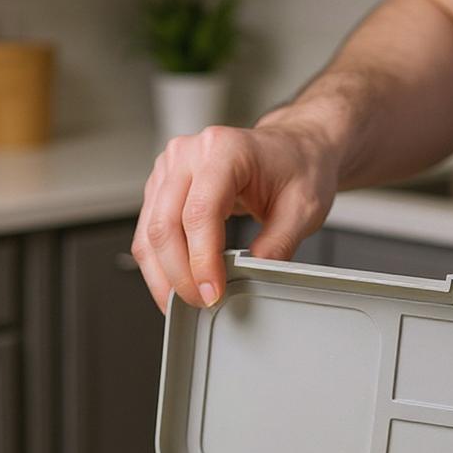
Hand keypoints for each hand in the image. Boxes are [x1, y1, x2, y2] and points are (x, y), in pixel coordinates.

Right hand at [131, 122, 339, 311]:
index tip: (213, 292)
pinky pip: (149, 233)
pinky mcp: (162, 188)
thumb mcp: (303, 208)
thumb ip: (278, 244)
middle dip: (180, 276)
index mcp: (225, 150)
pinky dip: (159, 266)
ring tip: (187, 302)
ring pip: (150, 233)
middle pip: (165, 226)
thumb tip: (253, 276)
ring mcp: (170, 170)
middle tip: (202, 303)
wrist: (291, 148)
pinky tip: (176, 285)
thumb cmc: (296, 167)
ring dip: (164, 276)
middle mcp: (189, 155)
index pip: (199, 212)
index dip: (202, 261)